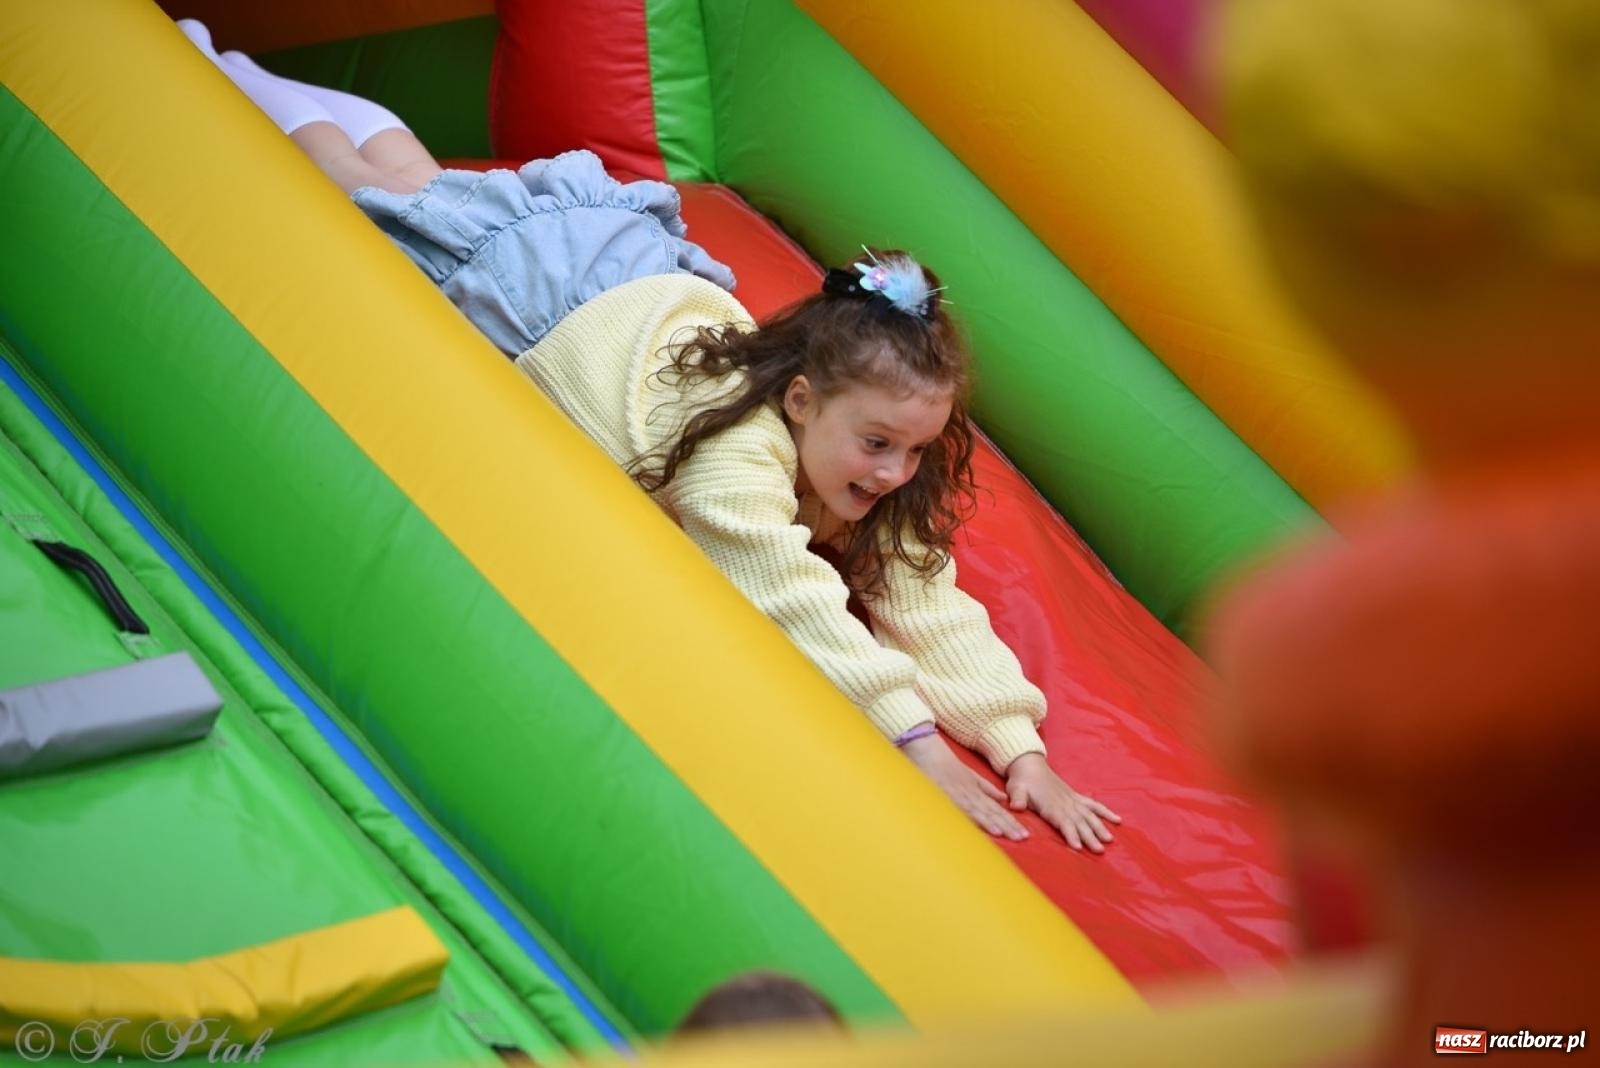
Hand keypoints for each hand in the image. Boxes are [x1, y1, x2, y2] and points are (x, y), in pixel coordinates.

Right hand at [901, 733, 1029, 840]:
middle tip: (1024, 838)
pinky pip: (967, 812)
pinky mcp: (950, 797)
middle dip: (1009, 826)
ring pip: (984, 813)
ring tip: (1014, 836)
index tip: (1024, 834)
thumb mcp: (969, 775)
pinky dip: (980, 820)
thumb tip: (1003, 799)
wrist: (927, 750)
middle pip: (994, 813)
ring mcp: (962, 796)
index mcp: (976, 790)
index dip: (1010, 821)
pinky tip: (992, 830)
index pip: (997, 809)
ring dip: (1000, 825)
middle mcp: (972, 794)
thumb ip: (986, 788)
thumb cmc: (944, 764)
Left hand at [1005, 753, 1120, 851]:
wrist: (1029, 765)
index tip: (1078, 846)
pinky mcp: (1076, 797)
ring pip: (1089, 815)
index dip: (1070, 834)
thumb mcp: (1015, 789)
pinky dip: (1106, 812)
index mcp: (1050, 805)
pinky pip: (1094, 805)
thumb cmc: (1021, 781)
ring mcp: (1073, 800)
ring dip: (1100, 827)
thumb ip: (1017, 798)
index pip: (1063, 822)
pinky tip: (1118, 820)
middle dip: (1089, 837)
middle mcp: (1065, 803)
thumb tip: (1016, 806)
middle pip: (1079, 822)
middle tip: (1099, 851)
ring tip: (1109, 840)